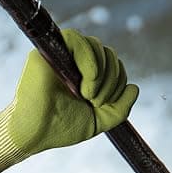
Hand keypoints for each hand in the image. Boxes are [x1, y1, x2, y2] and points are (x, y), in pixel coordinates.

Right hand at [0, 28, 138, 172]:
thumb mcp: (98, 121)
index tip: (104, 103)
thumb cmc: (62, 128)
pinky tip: (87, 83)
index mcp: (86, 75)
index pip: (113, 64)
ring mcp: (61, 54)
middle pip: (108, 53)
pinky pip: (76, 39)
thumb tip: (135, 89)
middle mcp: (74, 62)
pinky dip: (90, 60)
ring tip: (89, 96)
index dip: (117, 80)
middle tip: (95, 101)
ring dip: (101, 74)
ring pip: (96, 45)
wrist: (37, 133)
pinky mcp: (47, 51)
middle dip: (111, 79)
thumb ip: (119, 108)